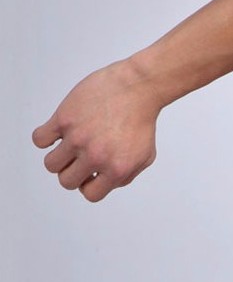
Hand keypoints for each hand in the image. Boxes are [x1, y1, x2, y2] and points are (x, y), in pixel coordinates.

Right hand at [32, 58, 162, 201]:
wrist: (138, 87)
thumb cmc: (142, 119)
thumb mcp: (145, 156)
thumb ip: (126, 175)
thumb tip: (105, 184)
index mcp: (116, 169)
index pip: (90, 194)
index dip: (90, 184)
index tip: (93, 172)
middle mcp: (96, 156)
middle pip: (67, 181)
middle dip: (74, 171)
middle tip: (82, 157)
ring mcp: (78, 138)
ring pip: (51, 164)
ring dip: (60, 157)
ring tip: (72, 144)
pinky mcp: (65, 118)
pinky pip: (39, 139)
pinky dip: (46, 137)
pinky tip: (60, 131)